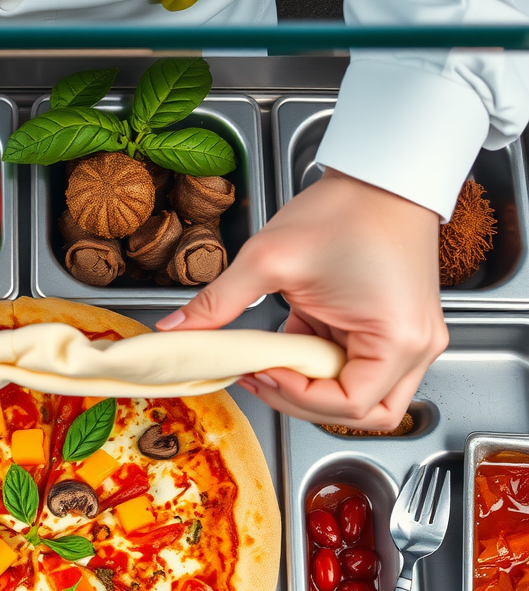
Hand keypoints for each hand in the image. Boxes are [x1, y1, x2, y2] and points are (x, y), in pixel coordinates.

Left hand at [155, 169, 448, 430]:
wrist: (382, 175)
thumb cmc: (347, 208)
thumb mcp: (269, 258)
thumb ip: (218, 302)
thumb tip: (177, 329)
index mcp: (397, 338)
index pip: (349, 405)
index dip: (297, 398)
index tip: (262, 372)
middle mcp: (414, 347)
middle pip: (363, 415)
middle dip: (306, 403)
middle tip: (266, 377)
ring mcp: (410, 341)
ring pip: (363, 400)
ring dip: (316, 389)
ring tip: (279, 358)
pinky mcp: (396, 332)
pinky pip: (358, 371)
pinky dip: (323, 367)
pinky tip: (296, 339)